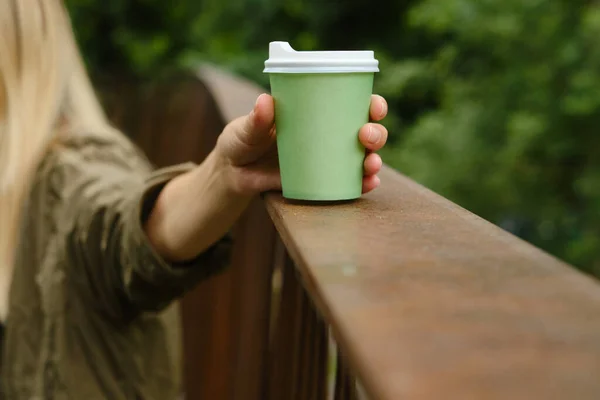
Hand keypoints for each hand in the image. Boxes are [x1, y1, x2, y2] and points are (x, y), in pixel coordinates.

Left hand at [215, 93, 388, 194]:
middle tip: (366, 136)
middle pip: (365, 131)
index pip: (351, 103)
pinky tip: (368, 184)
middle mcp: (328, 134)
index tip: (374, 106)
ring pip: (363, 157)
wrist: (232, 174)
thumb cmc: (240, 141)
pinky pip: (349, 183)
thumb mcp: (244, 128)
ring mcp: (327, 159)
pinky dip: (363, 184)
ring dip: (374, 160)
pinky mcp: (321, 182)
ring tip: (370, 165)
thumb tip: (265, 101)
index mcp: (315, 112)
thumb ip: (255, 119)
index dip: (370, 103)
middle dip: (376, 133)